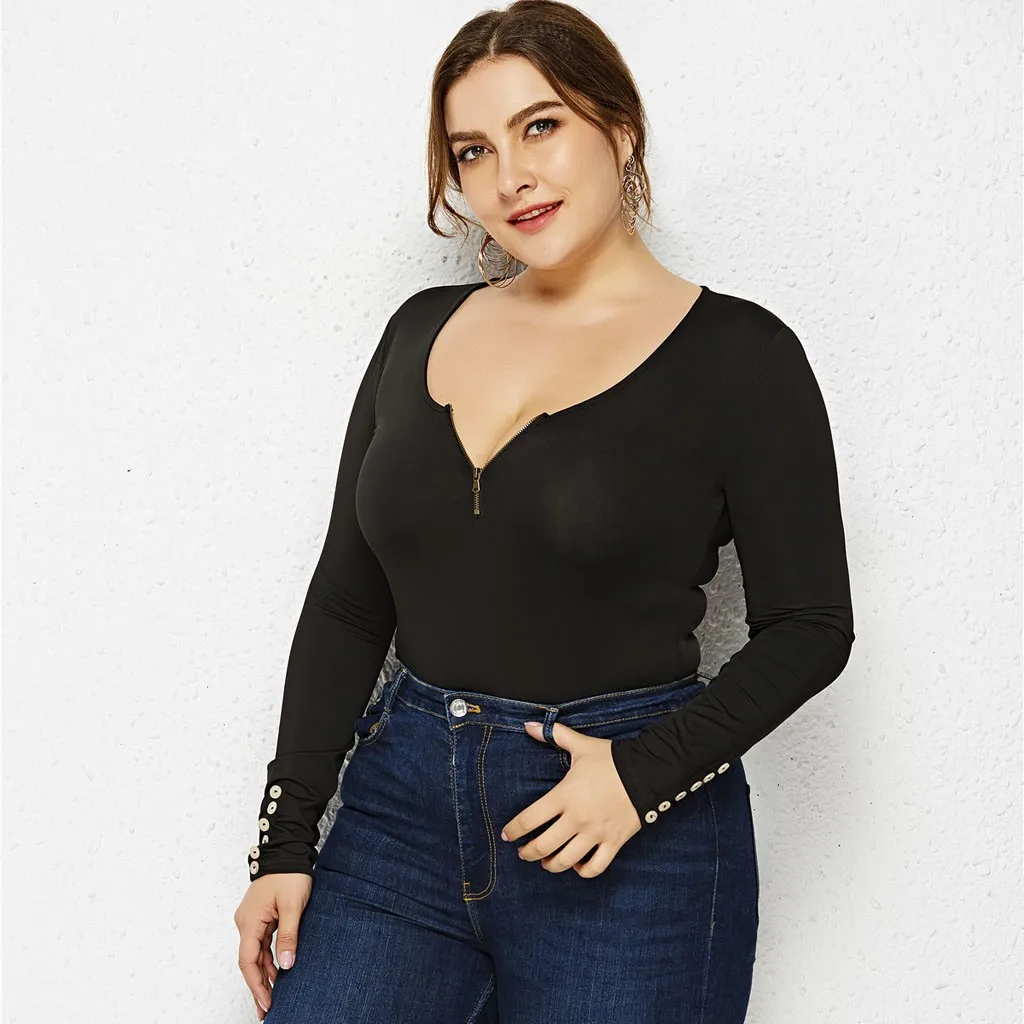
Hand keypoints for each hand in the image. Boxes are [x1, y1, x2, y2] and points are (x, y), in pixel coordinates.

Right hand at [234, 872, 311, 1019]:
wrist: (287, 850)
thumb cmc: (289, 874)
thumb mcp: (293, 905)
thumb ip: (288, 935)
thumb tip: (286, 964)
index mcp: (250, 922)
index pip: (248, 962)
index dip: (256, 985)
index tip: (266, 1003)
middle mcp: (246, 922)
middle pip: (249, 961)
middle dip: (258, 985)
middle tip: (268, 1008)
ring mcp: (252, 919)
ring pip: (256, 953)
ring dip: (264, 973)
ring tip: (274, 995)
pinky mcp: (261, 916)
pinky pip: (261, 943)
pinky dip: (268, 958)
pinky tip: (277, 971)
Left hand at [500, 720, 642, 877]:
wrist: (647, 771)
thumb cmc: (610, 759)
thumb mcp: (580, 745)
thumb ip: (553, 735)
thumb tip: (528, 724)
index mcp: (564, 795)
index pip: (529, 819)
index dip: (513, 830)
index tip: (507, 835)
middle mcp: (577, 818)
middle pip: (543, 846)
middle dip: (528, 852)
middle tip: (523, 853)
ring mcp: (596, 833)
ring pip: (566, 861)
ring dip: (551, 865)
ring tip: (546, 863)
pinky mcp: (614, 842)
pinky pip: (595, 868)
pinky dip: (583, 871)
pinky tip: (577, 865)